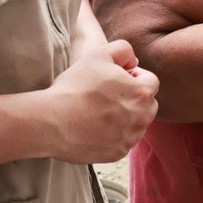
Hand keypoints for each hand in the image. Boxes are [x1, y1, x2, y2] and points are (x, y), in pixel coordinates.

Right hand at [43, 39, 159, 162]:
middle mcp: (142, 118)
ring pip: (137, 124)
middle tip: (109, 95)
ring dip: (127, 117)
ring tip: (101, 111)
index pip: (150, 81)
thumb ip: (123, 49)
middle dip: (134, 97)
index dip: (134, 76)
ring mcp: (130, 138)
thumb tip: (133, 62)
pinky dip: (115, 135)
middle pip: (148, 104)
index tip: (115, 79)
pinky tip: (96, 127)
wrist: (52, 121)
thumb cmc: (76, 86)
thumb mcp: (100, 54)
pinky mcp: (118, 153)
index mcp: (142, 93)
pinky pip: (124, 141)